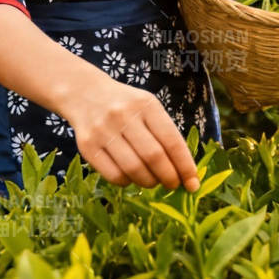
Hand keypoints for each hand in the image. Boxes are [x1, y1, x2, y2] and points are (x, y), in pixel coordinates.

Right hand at [63, 79, 199, 189]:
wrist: (85, 93)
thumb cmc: (126, 106)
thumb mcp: (148, 108)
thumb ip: (165, 135)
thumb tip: (184, 173)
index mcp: (146, 104)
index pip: (172, 141)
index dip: (185, 166)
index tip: (193, 184)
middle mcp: (124, 115)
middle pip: (154, 157)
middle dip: (169, 177)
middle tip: (173, 185)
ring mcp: (103, 130)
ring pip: (134, 169)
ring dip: (149, 182)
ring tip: (153, 181)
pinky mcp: (87, 146)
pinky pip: (114, 175)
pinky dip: (127, 182)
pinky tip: (131, 177)